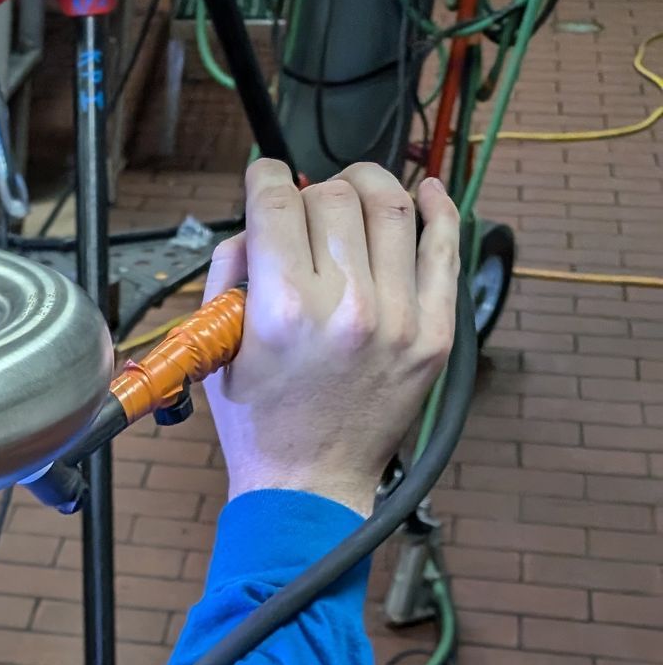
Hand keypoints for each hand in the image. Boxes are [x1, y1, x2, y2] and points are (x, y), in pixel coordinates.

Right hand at [203, 160, 459, 515]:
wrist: (308, 486)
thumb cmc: (260, 426)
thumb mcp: (220, 350)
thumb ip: (228, 275)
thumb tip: (256, 221)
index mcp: (283, 312)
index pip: (277, 203)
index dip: (264, 178)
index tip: (263, 179)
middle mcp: (345, 308)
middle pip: (333, 198)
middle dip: (312, 192)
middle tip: (305, 211)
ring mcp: (398, 319)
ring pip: (391, 206)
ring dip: (368, 186)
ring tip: (355, 193)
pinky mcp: (433, 334)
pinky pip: (444, 248)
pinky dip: (438, 208)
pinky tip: (426, 192)